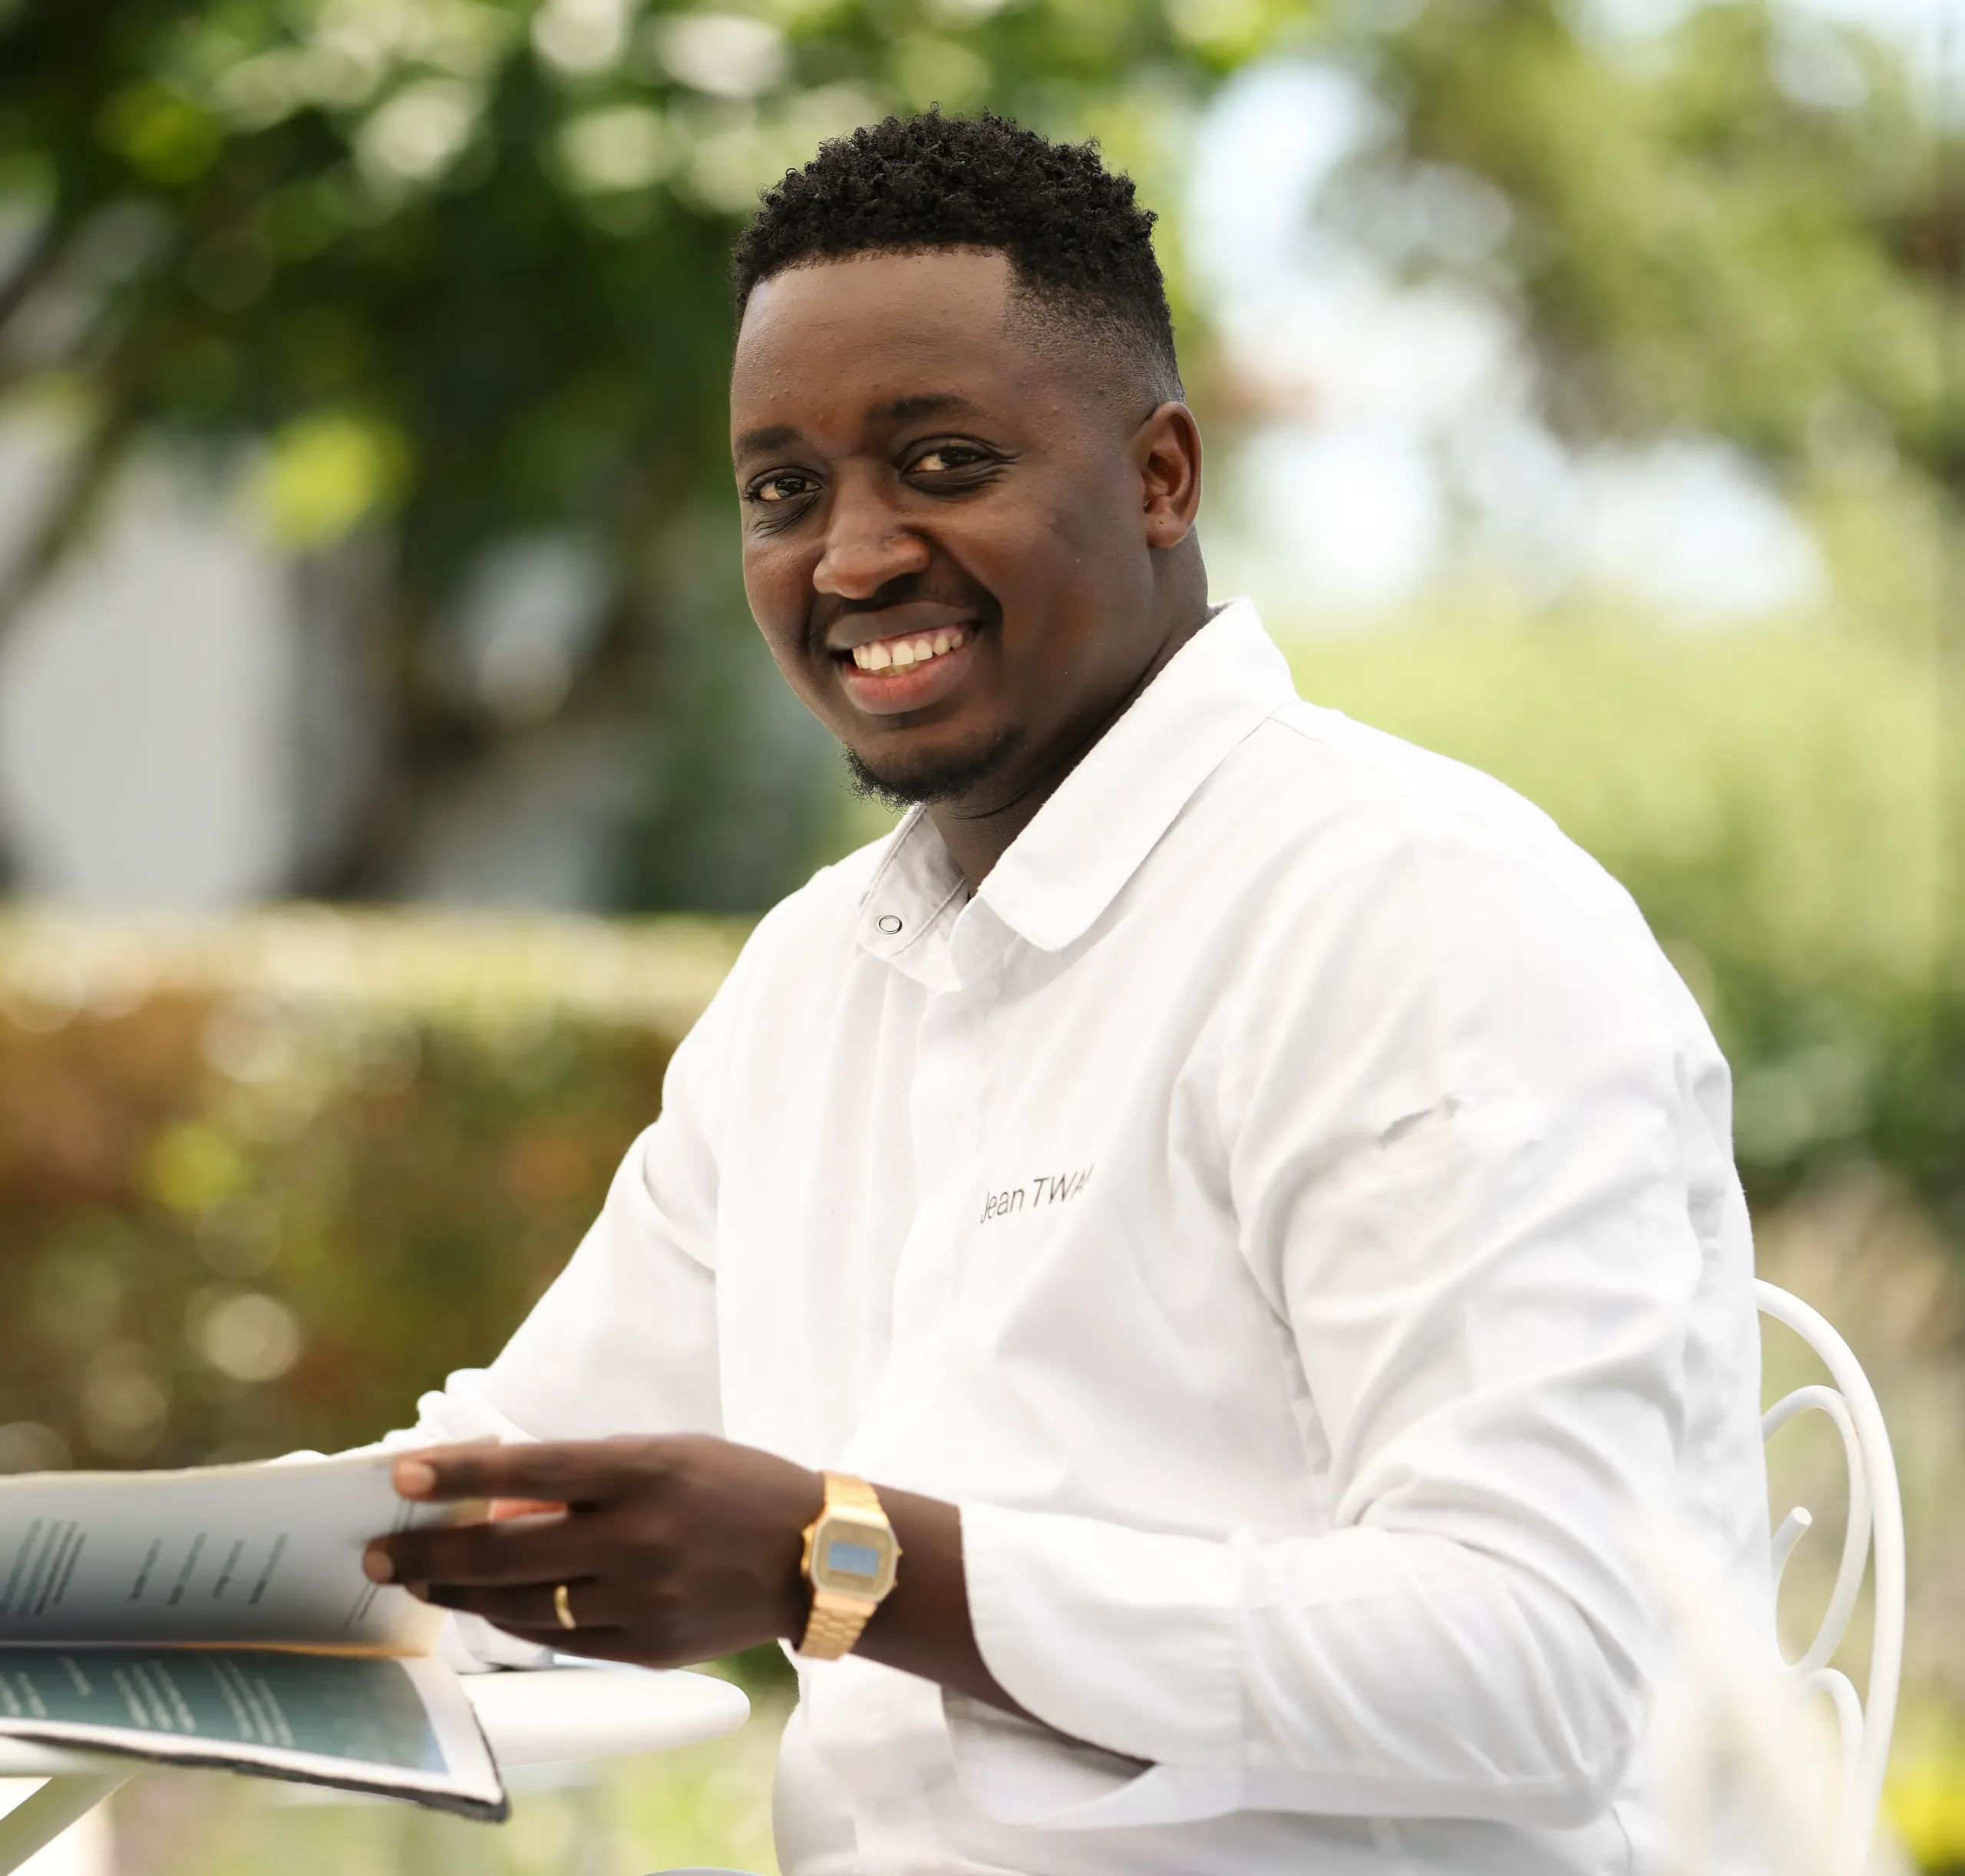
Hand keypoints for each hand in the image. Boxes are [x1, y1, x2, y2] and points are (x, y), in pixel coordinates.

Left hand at [364, 1436, 823, 1665]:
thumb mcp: (666, 1455)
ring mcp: (644, 1598)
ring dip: (462, 1593)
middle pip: (508, 1552)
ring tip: (425, 1582)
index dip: (460, 1476)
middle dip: (432, 1554)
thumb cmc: (733, 1487)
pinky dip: (516, 1621)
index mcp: (643, 1472)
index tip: (400, 1477)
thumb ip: (586, 1473)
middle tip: (379, 1555)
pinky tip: (489, 1606)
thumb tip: (499, 1497)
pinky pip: (561, 1639)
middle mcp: (639, 1537)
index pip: (529, 1470)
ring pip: (523, 1605)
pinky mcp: (650, 1647)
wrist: (815, 1554)